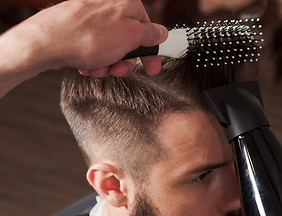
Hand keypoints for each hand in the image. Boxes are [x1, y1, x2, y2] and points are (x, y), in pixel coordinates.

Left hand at [27, 0, 167, 76]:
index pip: (148, 30)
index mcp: (127, 4)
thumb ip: (150, 35)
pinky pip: (96, 51)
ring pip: (112, 50)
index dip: (150, 53)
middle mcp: (110, 9)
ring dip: (107, 65)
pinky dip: (94, 62)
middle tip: (117, 69)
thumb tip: (160, 33)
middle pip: (129, 43)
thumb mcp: (130, 36)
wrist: (47, 42)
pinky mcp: (80, 32)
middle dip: (123, 62)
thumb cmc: (86, 36)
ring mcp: (94, 20)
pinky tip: (87, 65)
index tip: (152, 67)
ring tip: (97, 67)